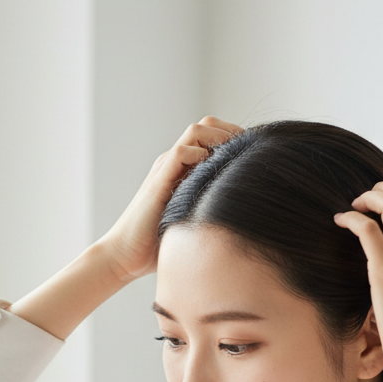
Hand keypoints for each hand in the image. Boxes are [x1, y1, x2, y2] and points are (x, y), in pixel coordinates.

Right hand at [99, 117, 242, 280]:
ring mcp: (166, 169)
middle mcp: (174, 164)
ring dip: (220, 137)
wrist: (126, 256)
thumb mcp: (195, 224)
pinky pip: (182, 151)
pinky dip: (200, 154)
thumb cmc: (159, 246)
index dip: (236, 139)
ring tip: (236, 154)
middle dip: (233, 131)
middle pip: (207, 125)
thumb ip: (214, 213)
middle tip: (253, 148)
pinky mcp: (159, 180)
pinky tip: (211, 172)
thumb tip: (245, 223)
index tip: (256, 153)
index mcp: (184, 170)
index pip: (212, 137)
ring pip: (196, 131)